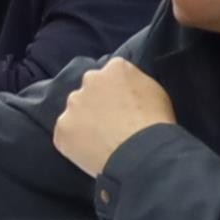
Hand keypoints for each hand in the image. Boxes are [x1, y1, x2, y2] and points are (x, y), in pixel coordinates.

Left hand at [49, 51, 176, 176]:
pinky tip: (91, 152)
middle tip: (110, 123)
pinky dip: (75, 143)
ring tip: (101, 140)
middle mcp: (90, 80)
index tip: (122, 106)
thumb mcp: (155, 92)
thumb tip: (125, 89)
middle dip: (97, 103)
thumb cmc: (156, 122)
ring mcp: (73, 104)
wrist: (142, 152)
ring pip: (75, 111)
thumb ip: (135, 83)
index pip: (112, 74)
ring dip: (84, 122)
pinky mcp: (62, 128)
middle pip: (90, 90)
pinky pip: (66, 134)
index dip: (117, 92)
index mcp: (115, 68)